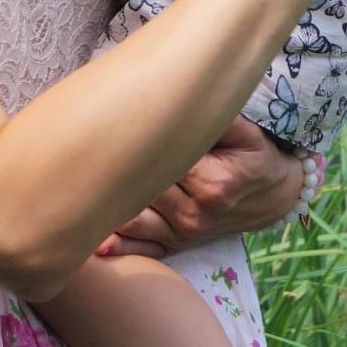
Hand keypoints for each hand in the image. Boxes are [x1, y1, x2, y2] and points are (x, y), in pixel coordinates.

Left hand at [95, 117, 302, 258]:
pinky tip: (92, 246)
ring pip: (132, 220)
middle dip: (111, 172)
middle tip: (80, 155)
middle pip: (138, 190)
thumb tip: (179, 97)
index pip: (157, 161)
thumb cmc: (253, 153)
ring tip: (73, 193)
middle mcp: (194, 214)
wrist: (273, 194)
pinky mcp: (176, 245)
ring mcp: (184, 234)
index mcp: (211, 184)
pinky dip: (118, 247)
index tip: (106, 128)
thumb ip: (215, 115)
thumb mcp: (245, 129)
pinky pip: (143, 249)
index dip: (133, 144)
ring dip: (104, 208)